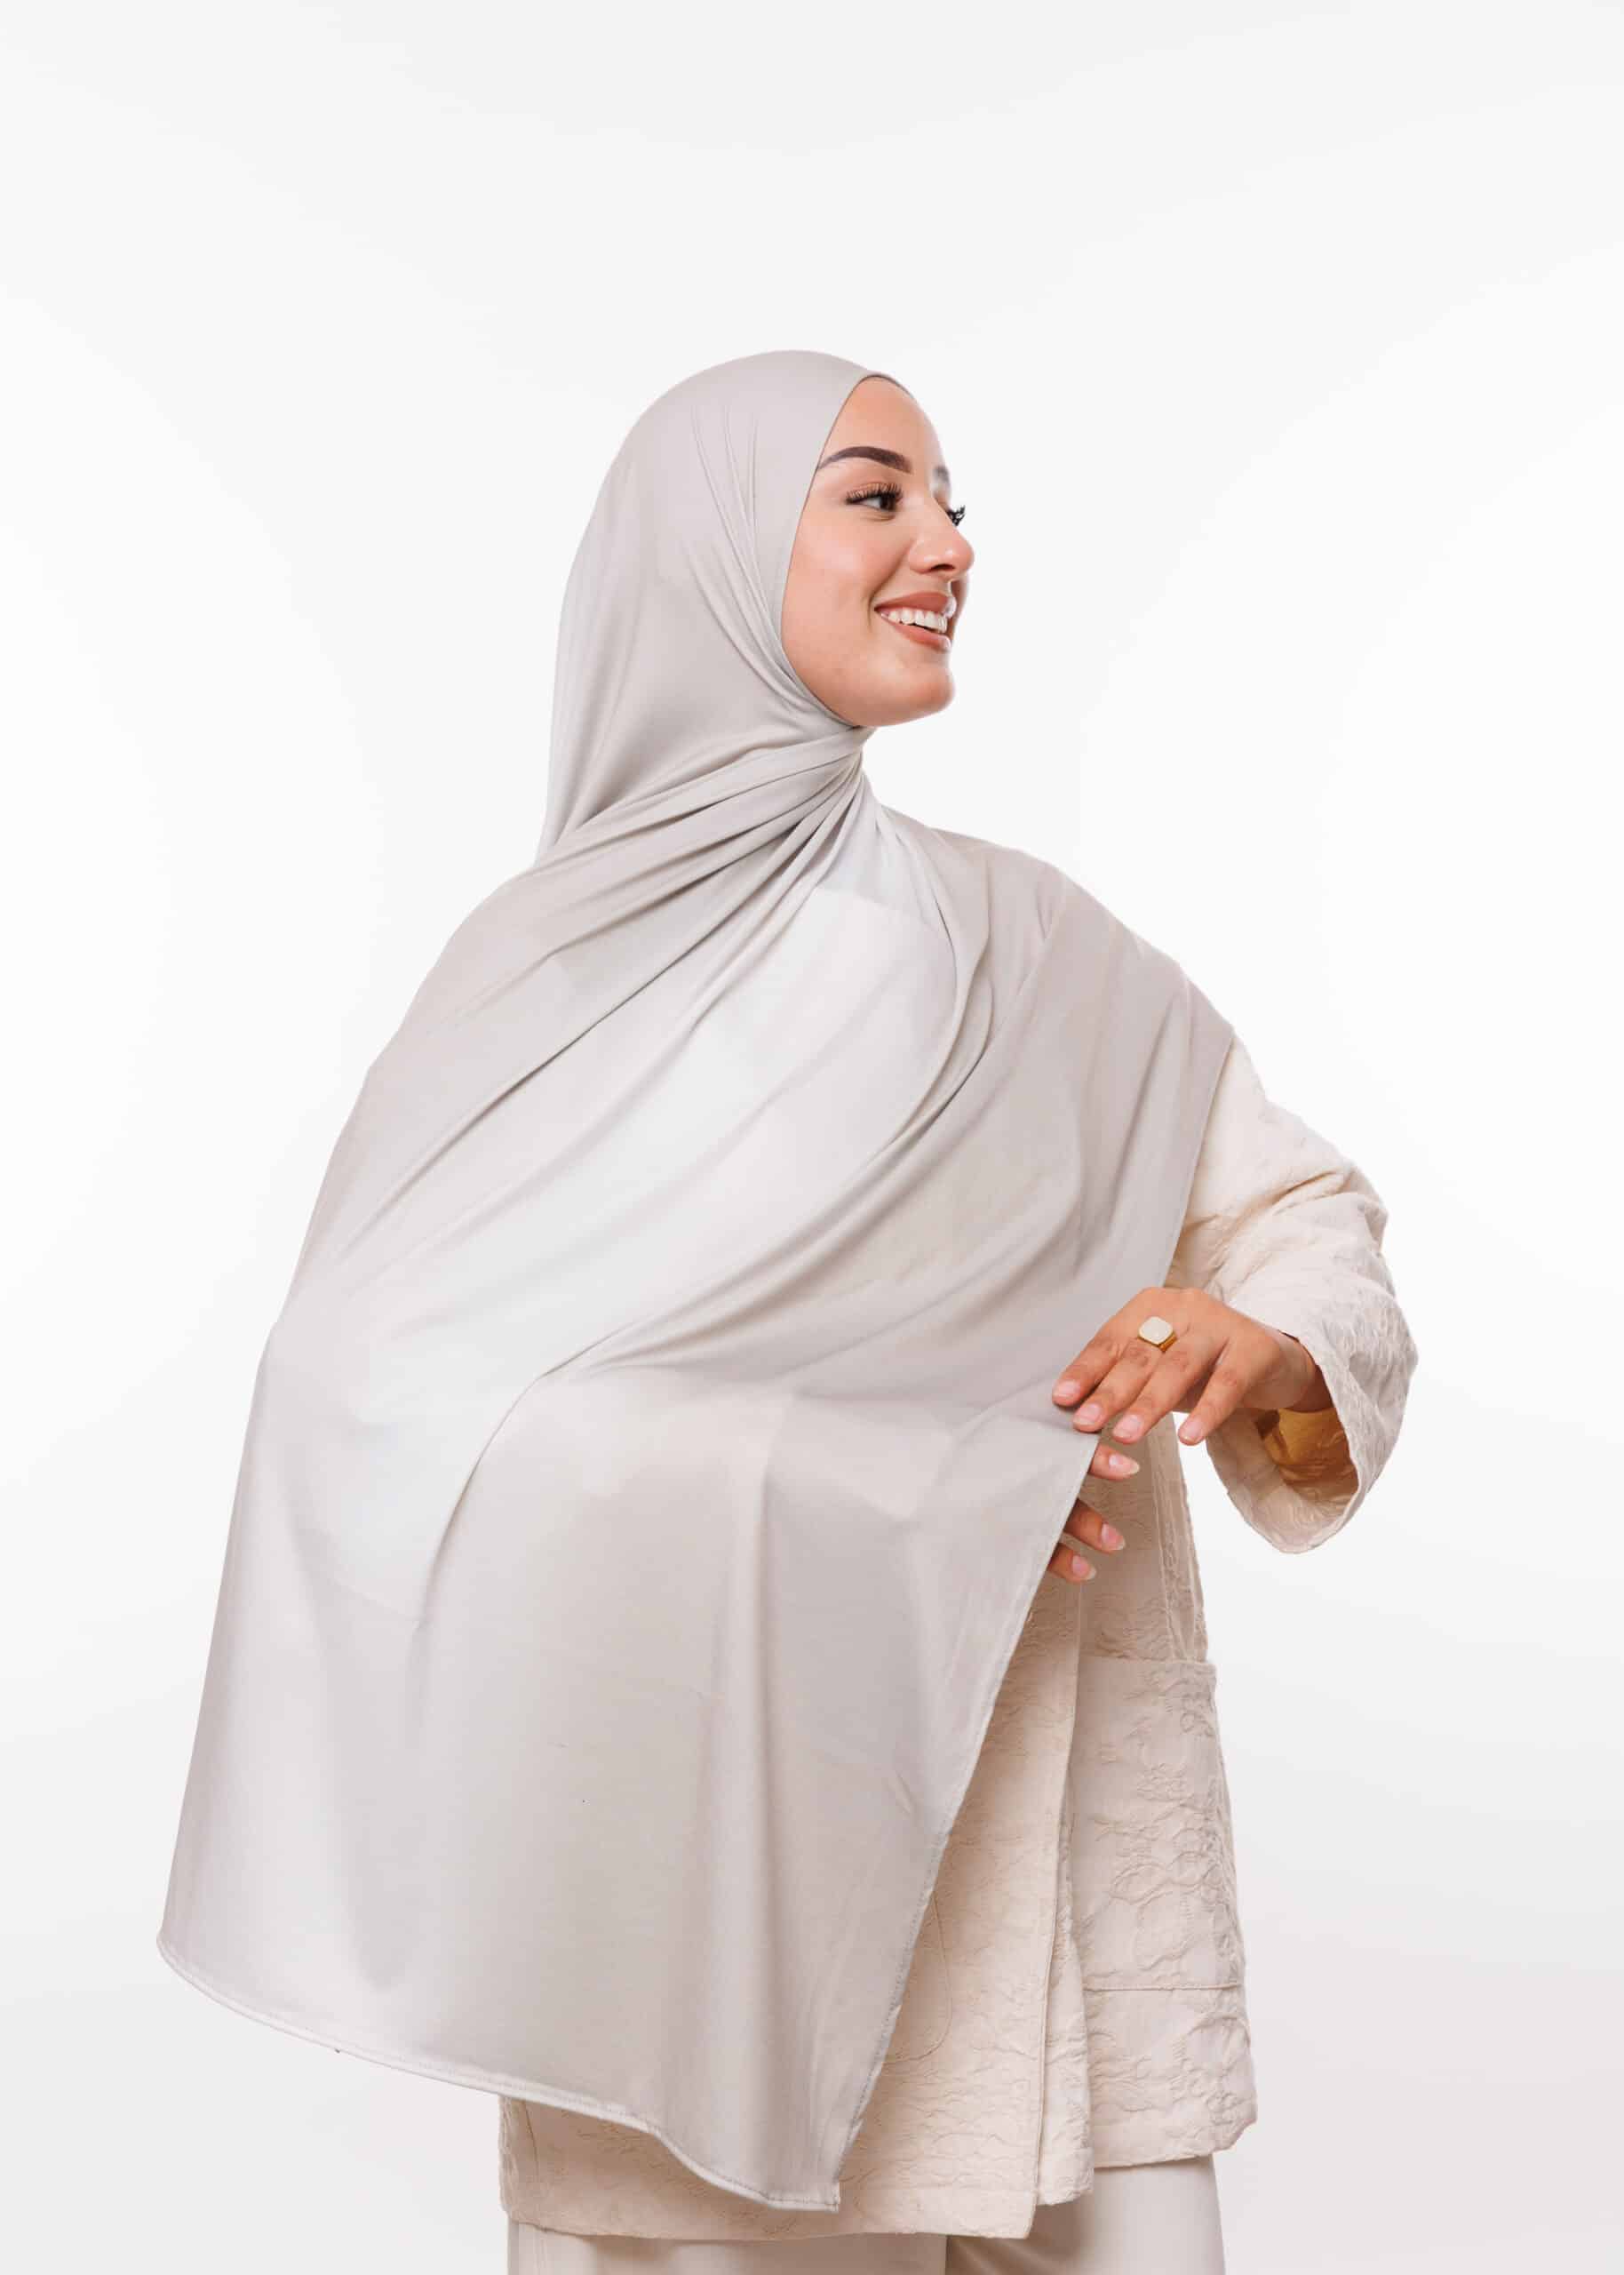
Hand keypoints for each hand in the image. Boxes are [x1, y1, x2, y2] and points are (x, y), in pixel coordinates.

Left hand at [1042, 1288, 1325, 1587]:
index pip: (1112, 1339)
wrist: (1273, 1358)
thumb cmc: (1203, 1364)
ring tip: (1127, 1434)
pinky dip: (1207, 1412)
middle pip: (1141, 1354)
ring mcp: (1220, 1324)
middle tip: (1086, 1422)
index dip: (1086, 1369)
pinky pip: (1227, 1383)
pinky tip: (1190, 1438)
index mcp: (1151, 1307)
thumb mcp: (1160, 1368)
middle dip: (1111, 1390)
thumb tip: (1076, 1410)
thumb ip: (1125, 1380)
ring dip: (1150, 1403)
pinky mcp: (1255, 1348)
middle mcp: (1183, 1307)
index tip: (1062, 1399)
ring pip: (1179, 1366)